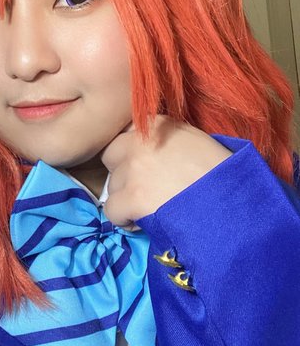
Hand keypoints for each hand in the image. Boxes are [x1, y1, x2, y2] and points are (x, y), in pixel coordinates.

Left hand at [100, 116, 232, 226]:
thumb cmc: (223, 173)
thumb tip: (150, 151)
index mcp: (157, 122)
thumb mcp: (195, 140)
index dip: (130, 152)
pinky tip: (141, 222)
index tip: (142, 166)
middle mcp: (140, 140)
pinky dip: (123, 219)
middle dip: (122, 171)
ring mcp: (134, 168)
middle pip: (111, 156)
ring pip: (112, 185)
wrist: (234, 202)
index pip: (125, 133)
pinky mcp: (133, 197)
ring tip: (147, 207)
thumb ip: (167, 139)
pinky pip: (111, 210)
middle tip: (141, 187)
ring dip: (125, 197)